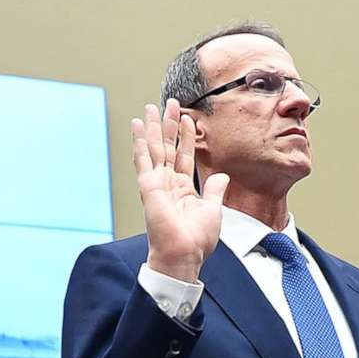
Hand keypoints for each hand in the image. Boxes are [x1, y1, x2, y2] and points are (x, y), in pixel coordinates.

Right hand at [133, 101, 226, 282]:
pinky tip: (137, 124)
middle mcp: (168, 183)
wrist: (184, 254)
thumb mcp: (213, 209)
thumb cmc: (196, 240)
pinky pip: (144, 158)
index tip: (188, 119)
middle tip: (169, 103)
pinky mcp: (149, 185)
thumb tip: (221, 175)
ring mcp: (157, 183)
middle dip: (168, 124)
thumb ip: (215, 190)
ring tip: (151, 106)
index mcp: (183, 189)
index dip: (186, 137)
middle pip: (168, 147)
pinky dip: (140, 140)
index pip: (184, 156)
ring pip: (155, 148)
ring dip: (154, 126)